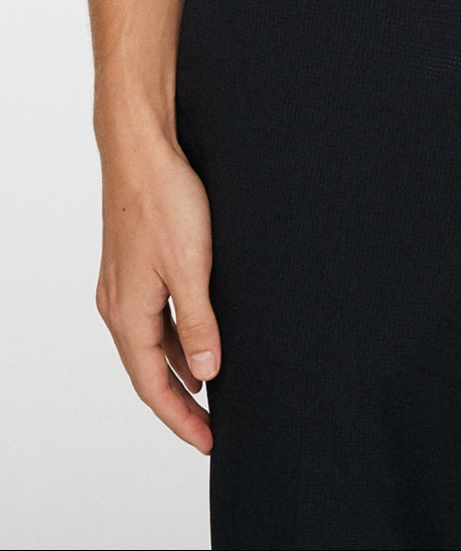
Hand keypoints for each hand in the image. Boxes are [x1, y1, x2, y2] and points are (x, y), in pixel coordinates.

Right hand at [95, 133, 219, 452]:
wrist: (141, 151)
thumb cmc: (162, 202)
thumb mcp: (192, 268)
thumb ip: (199, 324)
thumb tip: (207, 375)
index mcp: (128, 315)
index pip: (153, 386)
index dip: (181, 418)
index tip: (207, 441)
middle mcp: (118, 306)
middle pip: (148, 372)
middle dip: (179, 403)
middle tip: (209, 428)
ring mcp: (123, 286)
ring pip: (151, 344)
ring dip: (178, 370)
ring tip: (208, 394)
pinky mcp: (134, 266)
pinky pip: (153, 318)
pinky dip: (175, 339)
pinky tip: (196, 340)